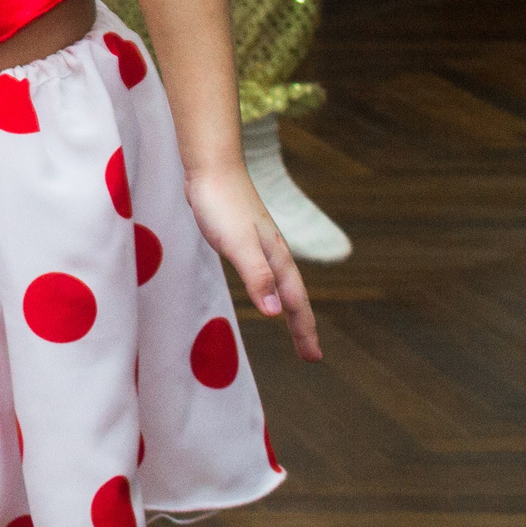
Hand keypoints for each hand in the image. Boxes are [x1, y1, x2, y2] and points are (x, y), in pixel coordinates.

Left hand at [186, 160, 321, 362]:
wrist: (212, 167)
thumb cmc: (221, 204)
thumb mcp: (237, 244)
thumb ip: (257, 276)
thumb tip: (277, 314)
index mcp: (276, 258)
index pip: (295, 303)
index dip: (304, 331)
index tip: (313, 359)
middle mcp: (274, 252)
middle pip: (294, 296)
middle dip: (303, 326)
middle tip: (311, 356)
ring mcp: (261, 243)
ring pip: (281, 284)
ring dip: (290, 308)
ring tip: (294, 326)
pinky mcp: (245, 236)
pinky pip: (266, 272)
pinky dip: (272, 289)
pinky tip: (266, 290)